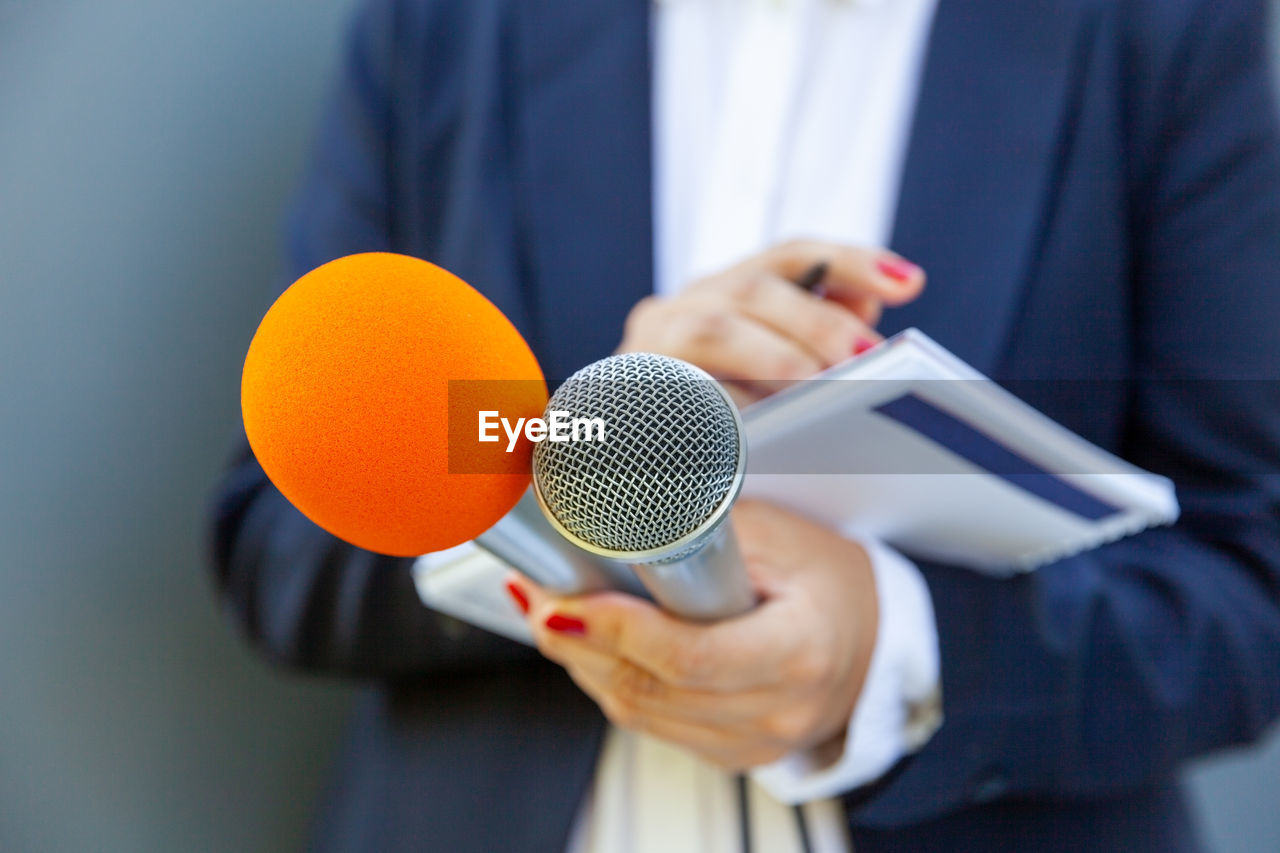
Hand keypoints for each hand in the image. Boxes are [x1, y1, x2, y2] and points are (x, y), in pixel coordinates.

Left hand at [507, 500, 878, 771]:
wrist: (870, 640)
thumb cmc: (828, 581)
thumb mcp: (777, 536)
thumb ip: (701, 530)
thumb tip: (616, 510)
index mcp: (799, 651)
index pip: (690, 656)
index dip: (618, 629)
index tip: (568, 597)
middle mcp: (778, 711)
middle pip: (649, 687)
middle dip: (579, 640)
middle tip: (537, 593)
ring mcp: (753, 743)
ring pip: (638, 711)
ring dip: (582, 663)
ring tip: (547, 611)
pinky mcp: (729, 754)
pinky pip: (650, 724)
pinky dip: (610, 683)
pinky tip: (587, 646)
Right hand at [618, 240, 924, 403]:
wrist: (625, 462)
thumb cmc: (716, 418)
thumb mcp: (770, 371)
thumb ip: (817, 334)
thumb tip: (865, 319)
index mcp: (724, 289)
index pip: (792, 256)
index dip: (850, 263)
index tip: (909, 284)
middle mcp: (682, 306)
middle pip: (755, 292)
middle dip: (817, 322)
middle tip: (865, 356)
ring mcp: (649, 344)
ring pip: (715, 329)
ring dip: (773, 356)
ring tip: (818, 387)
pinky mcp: (631, 388)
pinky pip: (683, 389)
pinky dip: (726, 406)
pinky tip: (764, 428)